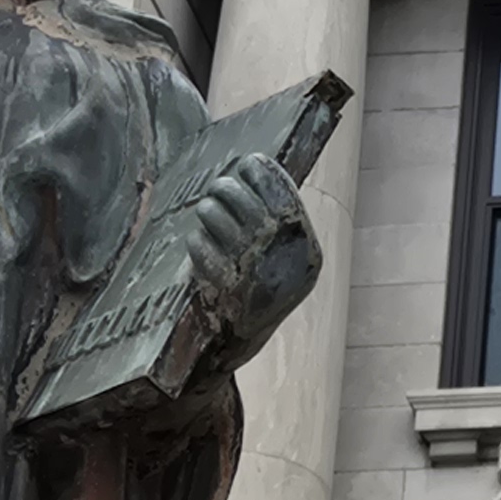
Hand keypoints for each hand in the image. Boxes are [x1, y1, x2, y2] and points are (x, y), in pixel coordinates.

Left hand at [191, 153, 320, 346]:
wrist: (248, 336)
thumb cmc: (269, 282)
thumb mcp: (290, 254)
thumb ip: (281, 219)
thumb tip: (254, 171)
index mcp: (303, 246)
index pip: (282, 193)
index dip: (262, 172)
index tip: (248, 163)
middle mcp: (280, 256)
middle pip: (244, 201)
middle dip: (227, 188)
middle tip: (218, 187)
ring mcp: (251, 272)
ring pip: (216, 218)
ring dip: (209, 210)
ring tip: (208, 211)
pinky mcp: (222, 287)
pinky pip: (200, 246)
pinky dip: (197, 239)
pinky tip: (200, 240)